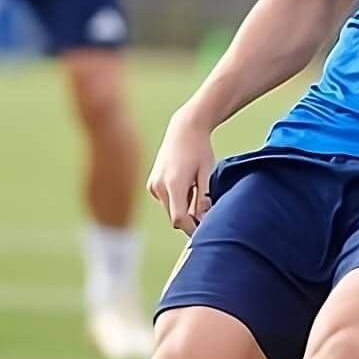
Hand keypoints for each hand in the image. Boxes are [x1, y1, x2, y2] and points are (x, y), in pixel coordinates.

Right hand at [146, 108, 216, 234]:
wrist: (184, 128)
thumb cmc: (199, 148)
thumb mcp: (207, 173)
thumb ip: (204, 198)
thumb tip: (204, 220)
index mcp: (174, 184)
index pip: (179, 219)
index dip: (192, 228)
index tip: (204, 229)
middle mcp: (159, 186)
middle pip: (174, 216)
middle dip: (189, 219)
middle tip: (206, 211)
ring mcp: (153, 185)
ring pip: (169, 210)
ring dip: (182, 209)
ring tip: (196, 191)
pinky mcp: (151, 184)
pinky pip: (165, 201)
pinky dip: (176, 200)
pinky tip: (186, 186)